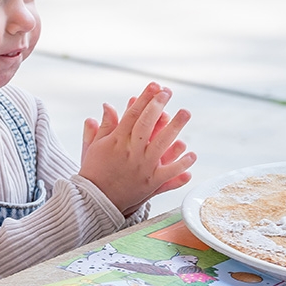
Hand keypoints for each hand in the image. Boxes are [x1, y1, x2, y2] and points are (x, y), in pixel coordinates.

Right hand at [78, 82, 195, 214]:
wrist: (94, 199)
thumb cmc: (94, 171)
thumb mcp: (94, 146)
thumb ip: (104, 126)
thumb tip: (107, 105)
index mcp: (116, 141)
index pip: (132, 115)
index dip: (144, 99)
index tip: (154, 86)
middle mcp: (131, 152)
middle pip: (147, 124)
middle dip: (158, 106)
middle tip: (168, 92)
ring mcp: (142, 167)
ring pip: (162, 144)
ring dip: (175, 127)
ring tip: (185, 112)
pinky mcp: (151, 182)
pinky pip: (169, 171)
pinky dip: (181, 163)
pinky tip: (191, 153)